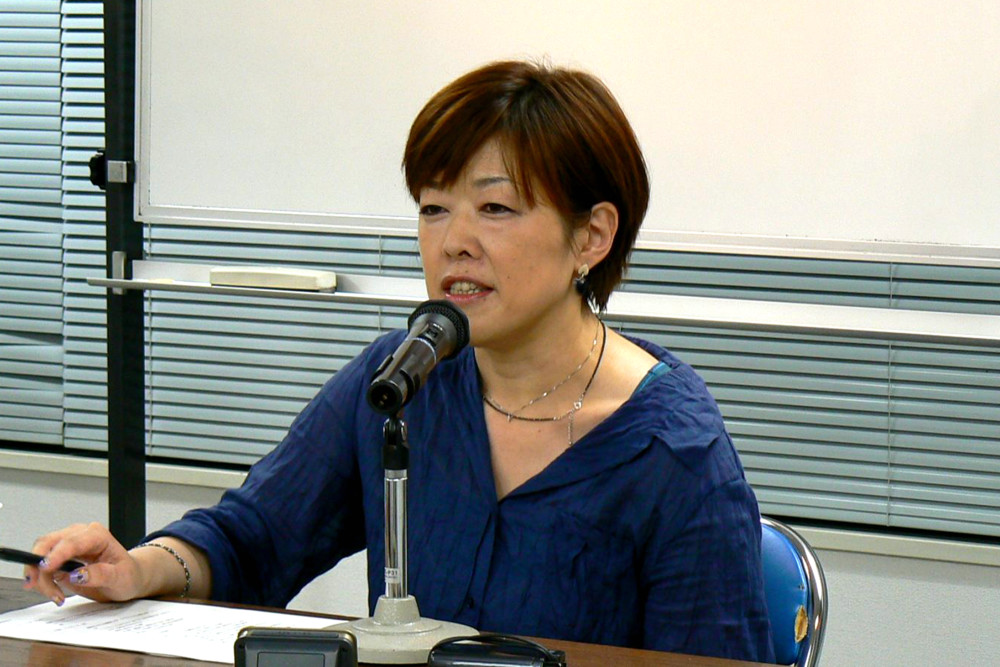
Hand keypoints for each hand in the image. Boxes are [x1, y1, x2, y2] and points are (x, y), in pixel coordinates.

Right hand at [24, 522, 144, 604]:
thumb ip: (101, 574)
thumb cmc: (128, 574)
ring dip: (40, 576)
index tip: (46, 568)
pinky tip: (54, 592)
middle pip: (48, 544)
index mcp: (97, 536)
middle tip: (40, 587)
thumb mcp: (121, 577)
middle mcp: (80, 535)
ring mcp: (68, 544)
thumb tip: (77, 575)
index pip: (72, 542)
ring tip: (56, 595)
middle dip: (39, 566)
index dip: (56, 555)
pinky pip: (41, 565)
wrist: (129, 577)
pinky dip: (41, 579)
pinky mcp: (60, 556)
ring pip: (40, 554)